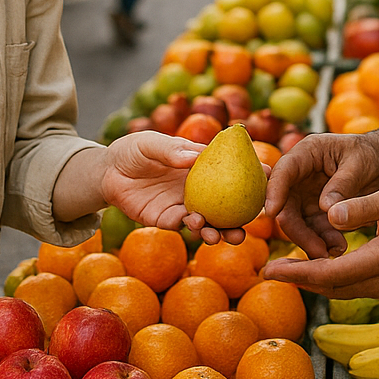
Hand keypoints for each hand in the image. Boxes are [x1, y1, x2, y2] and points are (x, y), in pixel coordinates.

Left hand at [100, 131, 248, 245]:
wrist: (106, 173)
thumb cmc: (132, 151)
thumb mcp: (149, 143)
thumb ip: (171, 149)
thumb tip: (195, 157)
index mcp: (201, 167)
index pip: (232, 170)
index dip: (253, 174)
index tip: (272, 177)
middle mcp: (197, 189)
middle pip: (228, 204)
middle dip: (244, 215)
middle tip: (256, 221)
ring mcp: (183, 206)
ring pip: (210, 221)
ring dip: (220, 230)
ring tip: (225, 235)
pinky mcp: (166, 220)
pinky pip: (183, 226)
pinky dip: (193, 228)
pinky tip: (194, 224)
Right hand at [261, 132, 378, 261]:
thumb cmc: (370, 154)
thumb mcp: (360, 164)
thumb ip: (343, 184)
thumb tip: (325, 208)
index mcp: (307, 153)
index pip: (284, 171)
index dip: (274, 191)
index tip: (272, 212)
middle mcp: (299, 176)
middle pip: (285, 205)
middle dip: (297, 230)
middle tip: (317, 249)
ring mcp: (305, 195)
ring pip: (296, 223)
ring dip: (311, 240)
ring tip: (335, 250)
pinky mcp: (314, 212)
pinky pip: (311, 231)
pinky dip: (322, 241)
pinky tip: (338, 247)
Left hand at [263, 184, 378, 298]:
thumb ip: (364, 206)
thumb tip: (329, 214)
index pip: (331, 274)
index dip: (298, 273)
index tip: (270, 269)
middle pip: (331, 288)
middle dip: (298, 280)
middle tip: (268, 268)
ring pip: (340, 290)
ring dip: (312, 280)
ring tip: (285, 267)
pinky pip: (352, 286)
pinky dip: (330, 278)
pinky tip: (315, 264)